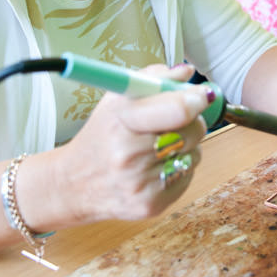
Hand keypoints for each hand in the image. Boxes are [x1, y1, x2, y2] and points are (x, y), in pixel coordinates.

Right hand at [53, 63, 209, 223]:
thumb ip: (153, 79)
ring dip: (186, 147)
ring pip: (195, 154)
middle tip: (176, 120)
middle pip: (193, 130)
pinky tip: (155, 167)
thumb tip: (186, 72)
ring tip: (157, 147)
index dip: (196, 100)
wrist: (74, 183)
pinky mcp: (151, 204)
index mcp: (122, 120)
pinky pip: (187, 176)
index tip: (202, 95)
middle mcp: (129, 153)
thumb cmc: (101, 136)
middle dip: (193, 121)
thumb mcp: (116, 99)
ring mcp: (140, 182)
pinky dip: (178, 169)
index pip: (177, 109)